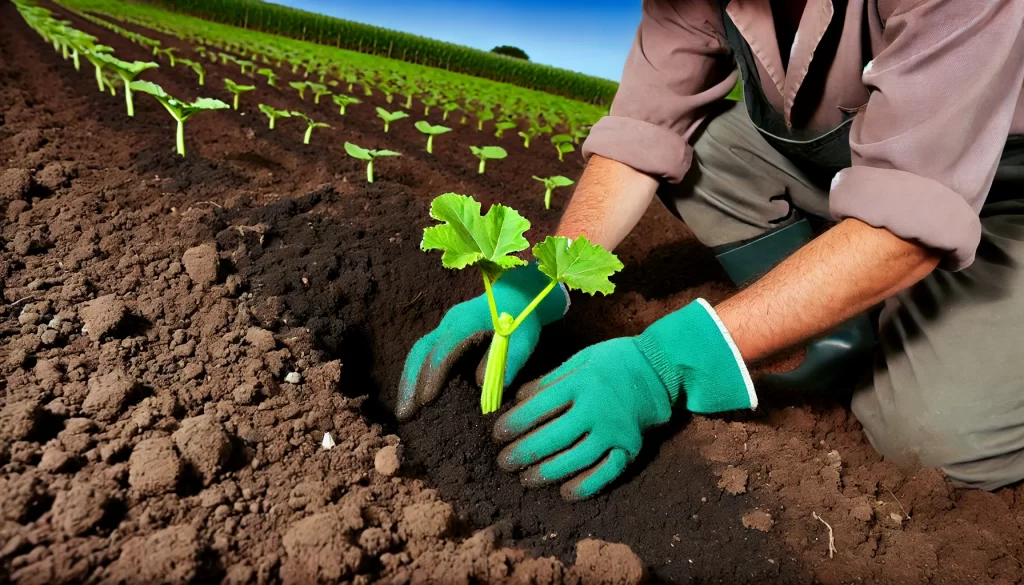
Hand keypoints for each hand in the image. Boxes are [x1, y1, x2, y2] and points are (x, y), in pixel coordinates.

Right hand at [396, 263, 567, 420]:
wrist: (518, 294)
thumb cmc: (523, 318)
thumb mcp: (524, 339)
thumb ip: (508, 361)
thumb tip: (484, 387)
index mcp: (467, 321)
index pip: (444, 350)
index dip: (434, 375)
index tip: (427, 400)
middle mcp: (449, 323)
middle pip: (422, 351)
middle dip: (411, 382)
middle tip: (405, 414)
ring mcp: (445, 327)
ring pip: (418, 352)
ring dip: (408, 380)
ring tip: (404, 410)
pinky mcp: (445, 334)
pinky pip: (423, 353)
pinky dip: (415, 374)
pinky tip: (413, 395)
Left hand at [493, 299, 756, 499]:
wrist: (659, 369)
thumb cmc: (611, 362)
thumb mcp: (578, 360)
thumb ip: (548, 381)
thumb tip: (515, 400)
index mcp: (580, 383)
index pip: (539, 407)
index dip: (515, 424)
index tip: (497, 435)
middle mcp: (596, 408)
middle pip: (554, 437)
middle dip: (524, 453)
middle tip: (504, 463)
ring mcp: (615, 430)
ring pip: (576, 458)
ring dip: (548, 473)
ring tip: (527, 480)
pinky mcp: (630, 447)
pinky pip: (607, 471)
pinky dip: (586, 485)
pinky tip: (566, 492)